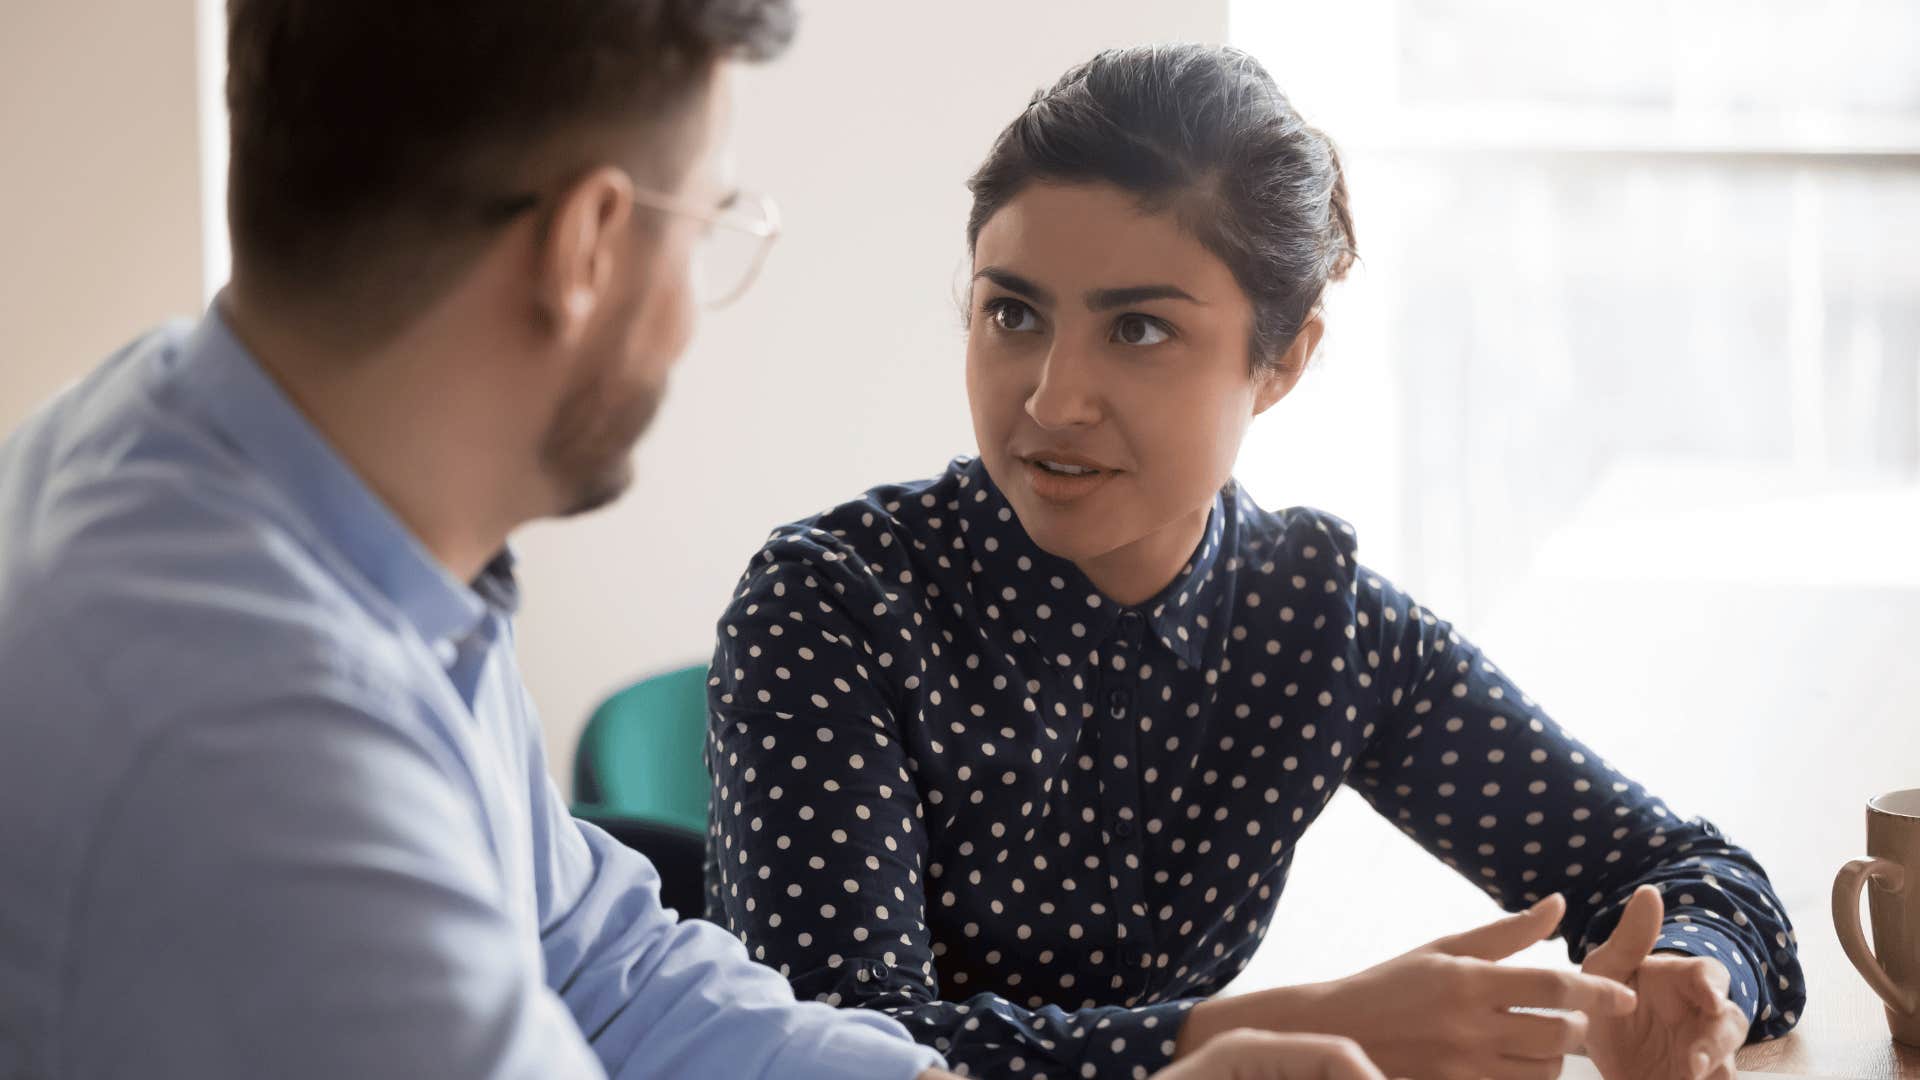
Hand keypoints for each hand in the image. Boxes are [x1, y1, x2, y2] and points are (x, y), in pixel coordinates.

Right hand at [1179, 893, 1636, 1079]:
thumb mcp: (1444, 949)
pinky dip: (1528, 1077)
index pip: (1552, 986)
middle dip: (1576, 1027)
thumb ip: (1506, 933)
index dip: (1597, 991)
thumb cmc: (1394, 983)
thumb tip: (1559, 905)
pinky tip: (1518, 1063)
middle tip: (1569, 1018)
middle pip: (1557, 1035)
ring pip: (1543, 1071)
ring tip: (1541, 1042)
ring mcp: (1461, 1066)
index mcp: (1467, 980)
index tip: (1623, 996)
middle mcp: (1468, 1026)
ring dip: (1555, 1058)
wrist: (1336, 1032)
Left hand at [1583, 886, 1748, 1079]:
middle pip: (1729, 1024)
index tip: (1709, 1000)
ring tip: (1688, 1078)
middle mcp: (1700, 1017)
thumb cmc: (1604, 996)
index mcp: (1682, 981)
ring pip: (1726, 1064)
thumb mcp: (1605, 968)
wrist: (1589, 1048)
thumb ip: (1629, 938)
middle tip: (1692, 1063)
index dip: (1713, 987)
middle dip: (1716, 1044)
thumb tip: (1650, 891)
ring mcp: (1701, 1054)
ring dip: (1714, 1071)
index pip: (1710, 976)